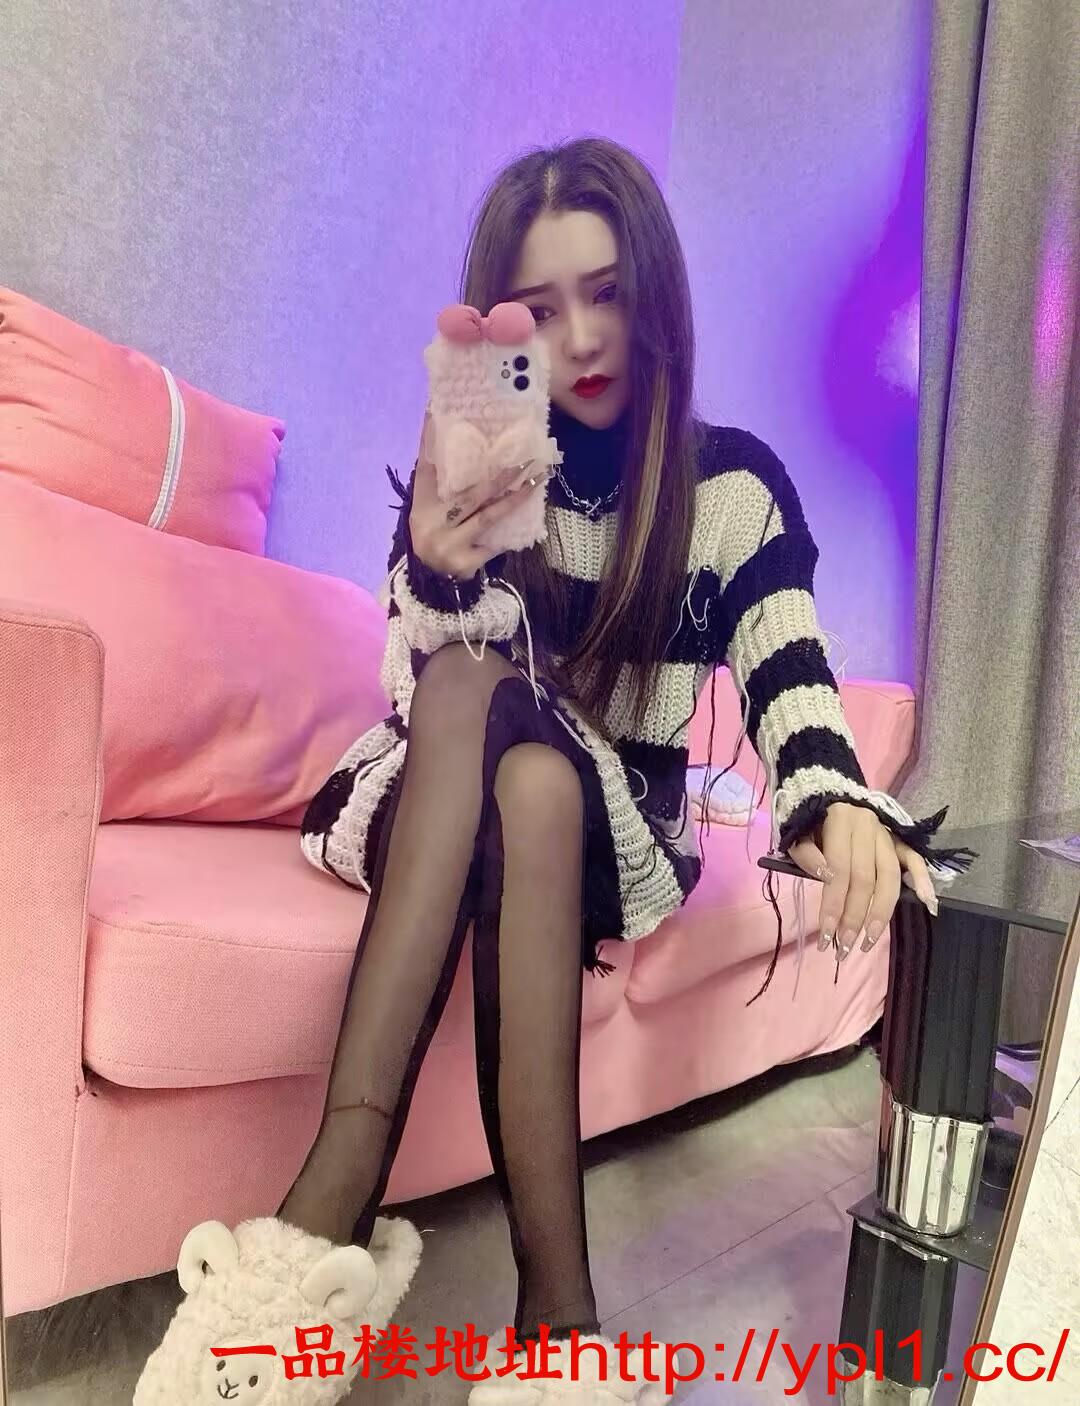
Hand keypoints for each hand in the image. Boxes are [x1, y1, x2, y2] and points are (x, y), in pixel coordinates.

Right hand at [408, 413, 545, 579]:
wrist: (428, 582)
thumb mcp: (427, 510)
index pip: (428, 466)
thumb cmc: (433, 536)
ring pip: (489, 515)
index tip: (439, 409)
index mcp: (422, 504)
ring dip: (515, 497)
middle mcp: (432, 521)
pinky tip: (530, 517)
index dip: (432, 438)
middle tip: (525, 454)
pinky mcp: (465, 563)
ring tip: (538, 479)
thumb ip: (439, 481)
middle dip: (501, 472)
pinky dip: (510, 531)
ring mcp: (449, 543)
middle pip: (471, 491)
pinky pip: (494, 543)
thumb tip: (450, 438)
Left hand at [786, 801, 939, 961]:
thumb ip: (805, 854)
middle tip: (845, 947)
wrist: (826, 792)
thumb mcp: (796, 832)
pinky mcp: (898, 838)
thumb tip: (826, 877)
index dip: (833, 905)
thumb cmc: (810, 822)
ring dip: (881, 912)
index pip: (839, 871)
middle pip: (865, 879)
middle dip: (855, 917)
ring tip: (869, 940)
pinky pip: (914, 859)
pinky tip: (928, 902)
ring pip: (889, 876)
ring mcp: (886, 833)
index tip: (826, 935)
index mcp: (841, 821)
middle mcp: (868, 826)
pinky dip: (923, 879)